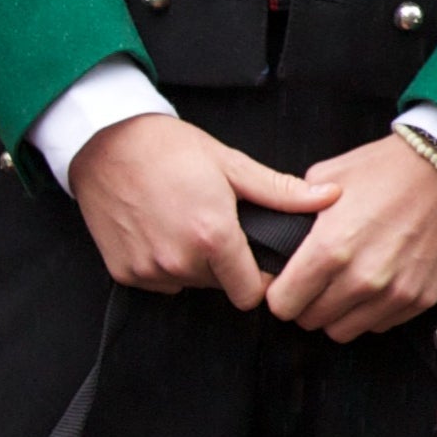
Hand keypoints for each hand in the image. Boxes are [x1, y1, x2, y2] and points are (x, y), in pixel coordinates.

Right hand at [63, 115, 332, 312]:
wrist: (105, 143)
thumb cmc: (168, 148)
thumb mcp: (230, 164)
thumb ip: (281, 192)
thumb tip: (330, 197)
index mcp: (213, 237)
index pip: (251, 294)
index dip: (258, 279)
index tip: (255, 260)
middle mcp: (180, 260)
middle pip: (220, 287)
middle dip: (224, 265)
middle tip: (213, 225)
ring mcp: (149, 269)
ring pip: (188, 284)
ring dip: (192, 264)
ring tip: (183, 223)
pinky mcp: (125, 272)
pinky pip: (158, 281)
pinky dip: (162, 264)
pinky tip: (158, 230)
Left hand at [264, 132, 436, 341]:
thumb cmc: (389, 168)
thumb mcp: (326, 177)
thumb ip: (296, 210)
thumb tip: (280, 230)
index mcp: (330, 249)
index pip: (283, 303)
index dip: (279, 294)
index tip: (285, 285)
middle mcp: (361, 279)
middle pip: (311, 320)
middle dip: (306, 303)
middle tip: (314, 283)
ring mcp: (393, 293)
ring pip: (343, 331)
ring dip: (337, 313)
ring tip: (343, 285)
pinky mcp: (420, 299)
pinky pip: (380, 325)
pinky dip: (370, 312)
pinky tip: (372, 285)